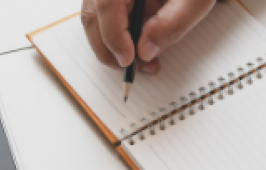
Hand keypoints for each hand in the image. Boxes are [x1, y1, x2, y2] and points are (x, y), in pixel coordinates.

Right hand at [81, 0, 215, 73]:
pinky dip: (118, 35)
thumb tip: (145, 53)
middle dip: (109, 49)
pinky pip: (106, 16)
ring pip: (95, 18)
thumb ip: (172, 23)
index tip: (129, 61)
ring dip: (113, 45)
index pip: (107, 4)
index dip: (114, 37)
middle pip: (92, 14)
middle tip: (132, 68)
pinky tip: (138, 44)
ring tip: (141, 60)